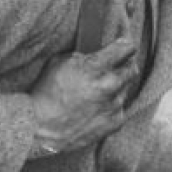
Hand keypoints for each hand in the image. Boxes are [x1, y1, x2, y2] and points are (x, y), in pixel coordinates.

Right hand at [30, 37, 139, 156]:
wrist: (40, 126)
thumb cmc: (45, 93)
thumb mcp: (58, 62)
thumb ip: (82, 57)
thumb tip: (94, 55)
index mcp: (95, 67)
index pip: (126, 48)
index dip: (125, 44)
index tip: (124, 44)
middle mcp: (109, 85)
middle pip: (132, 68)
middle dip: (124, 65)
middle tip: (115, 66)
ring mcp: (114, 105)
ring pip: (125, 89)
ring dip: (115, 87)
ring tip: (96, 91)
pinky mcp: (115, 122)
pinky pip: (119, 108)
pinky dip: (111, 106)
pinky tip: (95, 108)